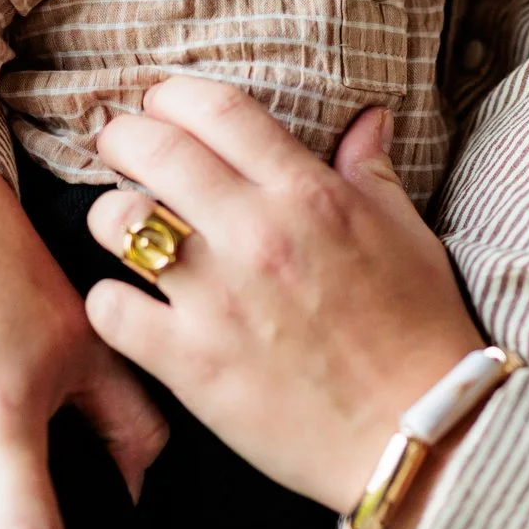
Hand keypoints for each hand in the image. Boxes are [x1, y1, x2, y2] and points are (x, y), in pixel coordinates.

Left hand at [84, 79, 485, 514]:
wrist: (420, 432)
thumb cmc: (420, 331)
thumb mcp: (406, 233)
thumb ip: (371, 170)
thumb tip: (367, 117)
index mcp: (308, 194)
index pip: (217, 109)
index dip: (174, 95)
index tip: (161, 104)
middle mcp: (256, 233)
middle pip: (154, 148)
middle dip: (124, 137)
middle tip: (121, 148)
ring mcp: (217, 298)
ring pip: (117, 221)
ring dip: (110, 217)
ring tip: (121, 228)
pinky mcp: (190, 362)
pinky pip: (111, 310)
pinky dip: (109, 303)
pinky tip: (127, 305)